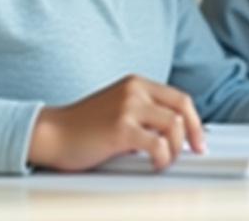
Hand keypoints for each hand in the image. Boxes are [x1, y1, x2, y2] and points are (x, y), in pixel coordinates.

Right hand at [27, 74, 205, 171]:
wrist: (51, 133)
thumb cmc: (81, 127)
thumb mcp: (118, 109)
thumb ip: (143, 114)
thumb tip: (173, 135)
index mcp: (136, 83)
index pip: (178, 97)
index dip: (193, 120)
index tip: (197, 138)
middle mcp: (134, 90)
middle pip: (182, 107)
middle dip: (194, 132)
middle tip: (195, 150)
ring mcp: (127, 107)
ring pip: (173, 125)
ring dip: (175, 148)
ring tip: (165, 160)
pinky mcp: (120, 129)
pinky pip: (158, 145)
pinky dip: (163, 158)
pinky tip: (155, 164)